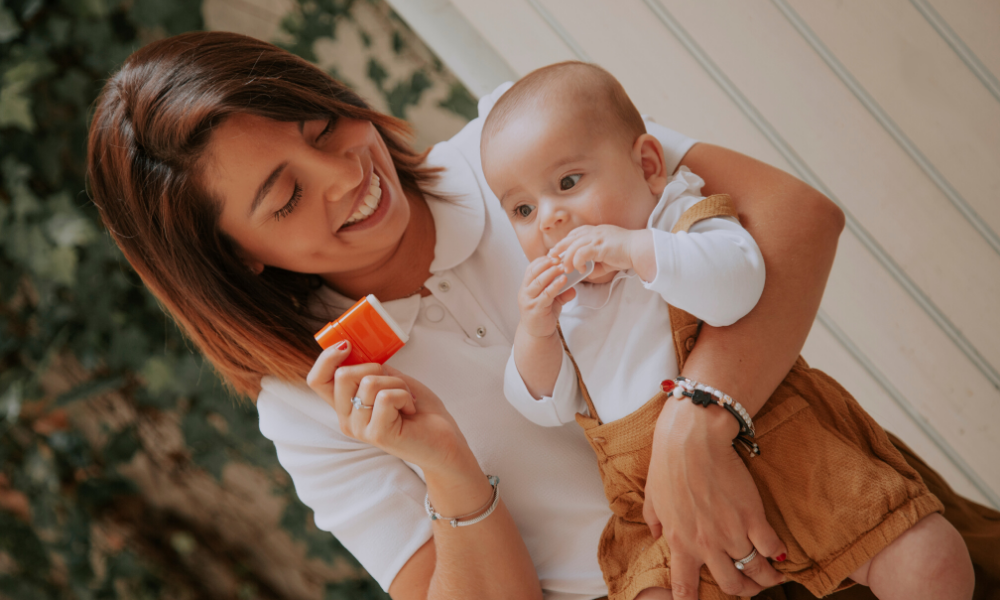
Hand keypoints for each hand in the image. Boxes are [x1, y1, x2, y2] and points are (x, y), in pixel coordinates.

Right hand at [306, 342, 468, 472]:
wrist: (443, 441)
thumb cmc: (420, 411)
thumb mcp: (391, 381)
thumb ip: (371, 371)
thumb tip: (355, 348)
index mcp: (347, 406)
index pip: (317, 380)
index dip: (326, 358)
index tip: (346, 346)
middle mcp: (347, 419)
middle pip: (343, 375)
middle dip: (375, 368)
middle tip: (395, 384)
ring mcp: (360, 428)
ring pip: (369, 383)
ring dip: (397, 384)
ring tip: (406, 401)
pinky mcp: (376, 434)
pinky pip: (386, 396)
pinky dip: (405, 396)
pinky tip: (410, 410)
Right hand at [517, 255, 575, 338]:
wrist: (537, 334)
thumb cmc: (543, 314)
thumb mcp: (553, 300)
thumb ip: (561, 292)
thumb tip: (573, 288)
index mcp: (526, 286)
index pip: (531, 268)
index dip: (542, 260)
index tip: (554, 255)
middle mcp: (525, 292)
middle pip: (533, 272)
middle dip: (547, 264)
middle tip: (559, 258)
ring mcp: (529, 301)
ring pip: (538, 282)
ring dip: (551, 272)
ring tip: (562, 267)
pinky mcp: (536, 309)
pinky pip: (545, 294)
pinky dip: (555, 286)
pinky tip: (563, 281)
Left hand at [547, 225, 648, 278]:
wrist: (640, 249)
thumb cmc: (626, 253)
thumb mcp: (607, 258)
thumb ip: (596, 264)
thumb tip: (586, 272)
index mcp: (595, 231)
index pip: (574, 234)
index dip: (564, 243)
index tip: (557, 252)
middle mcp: (594, 231)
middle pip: (569, 238)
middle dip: (558, 249)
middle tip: (551, 259)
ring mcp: (596, 237)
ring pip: (572, 246)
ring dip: (566, 258)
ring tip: (566, 269)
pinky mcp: (599, 245)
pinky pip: (581, 253)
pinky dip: (577, 261)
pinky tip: (581, 269)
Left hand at [643, 400, 787, 598]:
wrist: (693, 439)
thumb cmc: (669, 462)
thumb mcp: (652, 496)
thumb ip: (654, 520)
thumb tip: (656, 533)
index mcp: (679, 541)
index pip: (684, 586)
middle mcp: (706, 545)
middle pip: (730, 583)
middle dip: (742, 589)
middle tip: (749, 585)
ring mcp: (731, 533)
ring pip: (755, 571)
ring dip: (766, 578)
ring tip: (772, 576)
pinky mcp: (752, 518)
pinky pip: (771, 548)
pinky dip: (778, 554)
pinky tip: (780, 553)